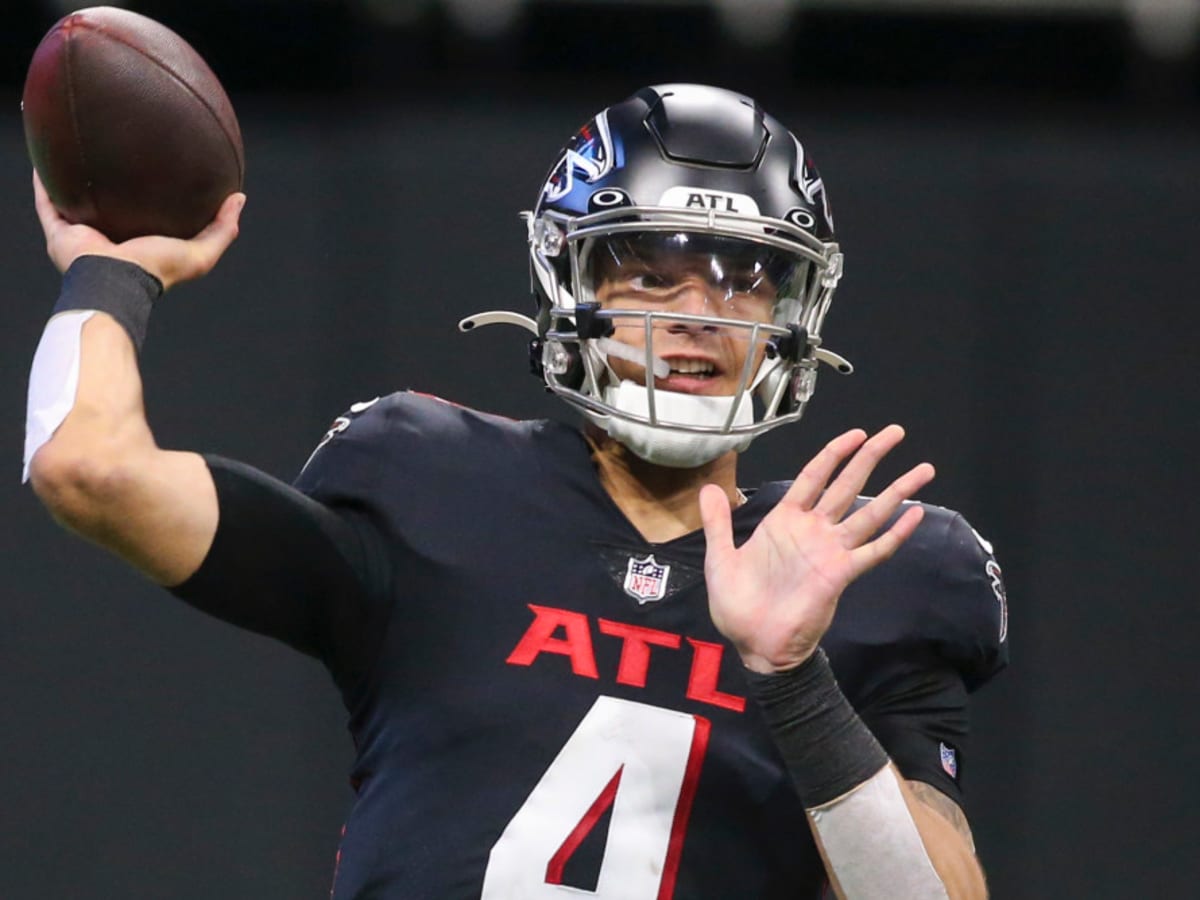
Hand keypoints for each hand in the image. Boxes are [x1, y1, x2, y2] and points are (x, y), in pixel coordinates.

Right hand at [33, 168, 245, 290]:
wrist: (117, 282)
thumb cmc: (157, 271)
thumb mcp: (201, 253)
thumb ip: (222, 229)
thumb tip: (239, 197)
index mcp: (139, 244)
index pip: (144, 217)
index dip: (151, 197)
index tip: (157, 170)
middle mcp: (110, 238)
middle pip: (107, 207)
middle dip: (108, 185)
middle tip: (113, 153)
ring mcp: (84, 235)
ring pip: (74, 202)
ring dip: (71, 181)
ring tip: (73, 151)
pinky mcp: (60, 232)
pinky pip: (47, 203)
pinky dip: (43, 185)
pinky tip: (43, 163)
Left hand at [699, 425, 934, 673]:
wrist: (754, 646)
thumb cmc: (737, 605)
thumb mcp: (720, 558)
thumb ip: (718, 522)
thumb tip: (708, 486)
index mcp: (784, 521)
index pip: (814, 476)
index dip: (834, 453)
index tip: (857, 433)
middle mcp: (813, 530)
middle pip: (847, 484)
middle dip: (871, 457)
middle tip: (896, 432)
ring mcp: (830, 551)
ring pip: (869, 513)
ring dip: (896, 491)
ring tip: (924, 469)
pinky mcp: (841, 574)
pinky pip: (874, 551)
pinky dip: (895, 534)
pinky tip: (915, 515)